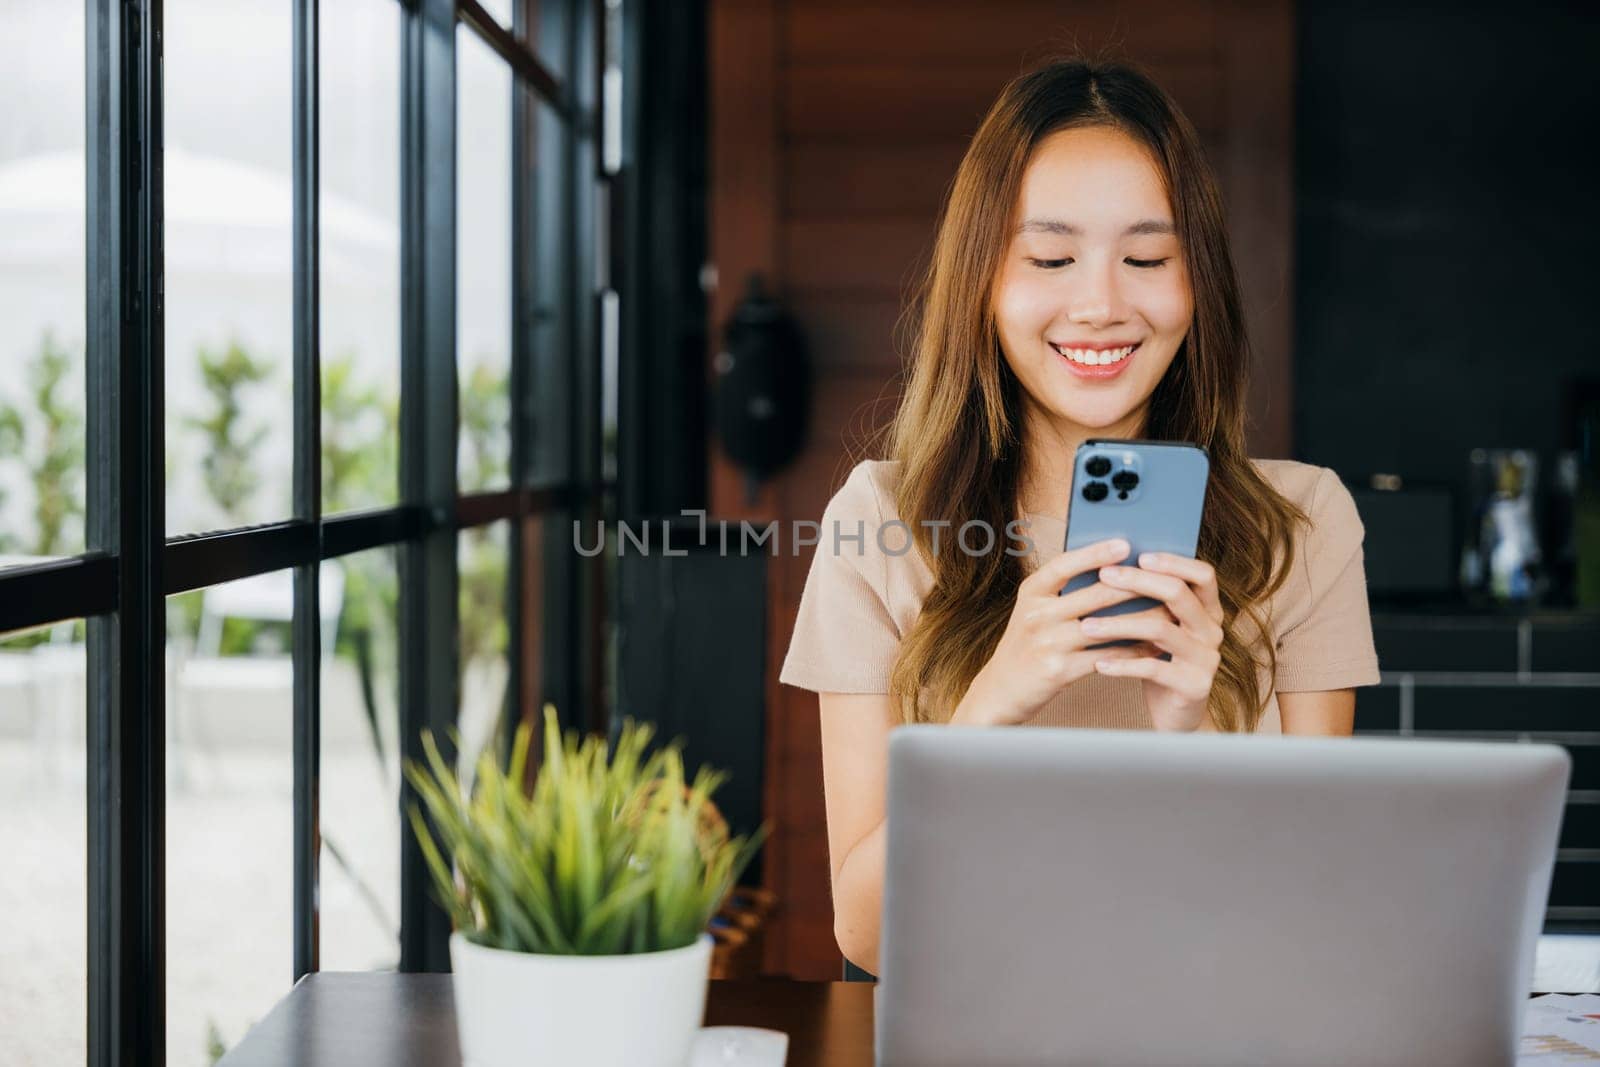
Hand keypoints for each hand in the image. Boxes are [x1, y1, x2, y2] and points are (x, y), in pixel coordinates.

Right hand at [951, 538, 1151, 726]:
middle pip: (1094, 595)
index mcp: (1031, 592)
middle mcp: (1036, 615)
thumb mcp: (1035, 610)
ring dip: (1142, 620)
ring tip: (1170, 612)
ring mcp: (1047, 644)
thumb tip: (1113, 569)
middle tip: (1167, 578)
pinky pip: (1106, 658)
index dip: (1095, 553)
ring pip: (1106, 627)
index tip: (1125, 544)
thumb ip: (1063, 591)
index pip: (1064, 564)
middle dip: (1134, 586)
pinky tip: (1154, 647)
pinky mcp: (1059, 671)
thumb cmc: (1027, 644)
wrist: (1001, 690)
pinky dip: (1133, 652)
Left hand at [1079, 553, 1224, 732]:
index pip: (1203, 575)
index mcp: (1208, 611)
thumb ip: (1150, 603)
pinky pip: (1154, 668)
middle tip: (1103, 576)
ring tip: (1087, 626)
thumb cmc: (1161, 663)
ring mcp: (1206, 659)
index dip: (1174, 562)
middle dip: (1138, 582)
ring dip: (1119, 625)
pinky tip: (1098, 664)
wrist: (1176, 716)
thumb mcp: (1161, 629)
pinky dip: (1123, 665)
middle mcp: (1212, 631)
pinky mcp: (1194, 686)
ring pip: (1161, 630)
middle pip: (1178, 594)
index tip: (1139, 555)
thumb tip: (1108, 566)